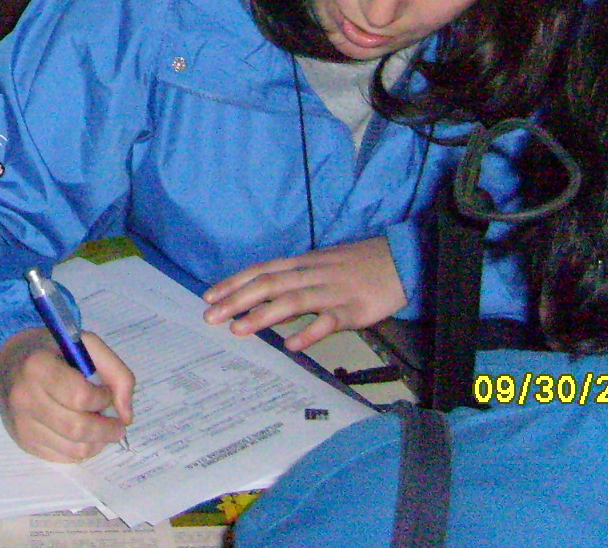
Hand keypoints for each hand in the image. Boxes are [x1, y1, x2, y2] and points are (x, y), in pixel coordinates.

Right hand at [0, 328, 133, 463]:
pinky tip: (84, 435)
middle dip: (107, 429)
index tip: (106, 392)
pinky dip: (82, 450)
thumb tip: (126, 415)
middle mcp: (24, 397)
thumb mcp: (86, 345)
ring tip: (102, 428)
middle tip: (118, 424)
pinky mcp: (24, 443)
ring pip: (74, 449)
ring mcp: (22, 424)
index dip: (103, 398)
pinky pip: (64, 458)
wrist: (9, 365)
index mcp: (38, 366)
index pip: (80, 396)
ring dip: (98, 442)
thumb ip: (116, 372)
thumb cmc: (53, 353)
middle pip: (78, 428)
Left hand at [201, 235, 404, 351]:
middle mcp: (312, 274)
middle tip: (211, 316)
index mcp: (302, 262)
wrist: (399, 262)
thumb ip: (294, 281)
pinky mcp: (354, 310)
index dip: (234, 282)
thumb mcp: (320, 265)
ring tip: (239, 329)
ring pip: (293, 301)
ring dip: (263, 315)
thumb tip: (264, 298)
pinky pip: (328, 321)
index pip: (261, 270)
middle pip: (269, 284)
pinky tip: (291, 345)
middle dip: (237, 299)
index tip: (209, 296)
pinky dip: (309, 332)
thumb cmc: (356, 265)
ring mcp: (332, 291)